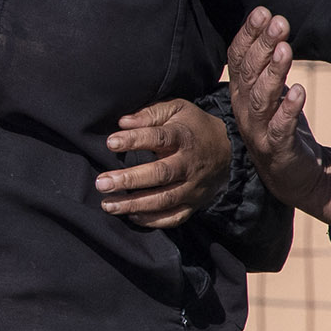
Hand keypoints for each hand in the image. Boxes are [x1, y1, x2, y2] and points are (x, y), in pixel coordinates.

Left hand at [95, 97, 228, 228]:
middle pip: (160, 174)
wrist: (229, 150)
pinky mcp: (194, 204)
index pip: (159, 138)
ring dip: (135, 205)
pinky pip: (174, 217)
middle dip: (129, 180)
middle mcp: (189, 164)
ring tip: (107, 205)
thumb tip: (123, 122)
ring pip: (164, 200)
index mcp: (184, 137)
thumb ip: (150, 113)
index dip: (135, 140)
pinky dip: (153, 220)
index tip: (110, 143)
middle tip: (102, 183)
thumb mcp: (177, 110)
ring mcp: (193, 187)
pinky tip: (131, 216)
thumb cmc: (192, 127)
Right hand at [221, 8, 330, 238]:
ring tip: (284, 49)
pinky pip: (280, 127)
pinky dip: (288, 109)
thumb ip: (267, 62)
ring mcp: (259, 129)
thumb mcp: (271, 91)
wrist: (292, 174)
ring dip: (272, 73)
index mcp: (241, 92)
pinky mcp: (277, 148)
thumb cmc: (280, 125)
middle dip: (262, 45)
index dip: (248, 35)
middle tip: (278, 21)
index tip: (262, 11)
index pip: (238, 59)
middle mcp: (244, 108)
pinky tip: (298, 91)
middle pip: (249, 73)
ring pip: (261, 98)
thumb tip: (271, 22)